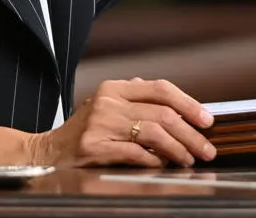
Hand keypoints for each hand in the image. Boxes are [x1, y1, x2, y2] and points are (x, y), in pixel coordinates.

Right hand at [27, 77, 216, 167]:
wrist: (48, 152)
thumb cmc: (84, 132)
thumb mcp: (107, 107)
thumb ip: (137, 102)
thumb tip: (180, 109)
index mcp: (114, 88)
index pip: (160, 89)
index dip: (189, 104)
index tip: (207, 120)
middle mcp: (108, 102)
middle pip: (162, 114)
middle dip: (191, 134)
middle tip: (206, 149)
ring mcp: (100, 124)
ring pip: (153, 133)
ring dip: (178, 149)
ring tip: (188, 160)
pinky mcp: (95, 148)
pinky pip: (135, 154)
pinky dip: (154, 161)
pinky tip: (162, 166)